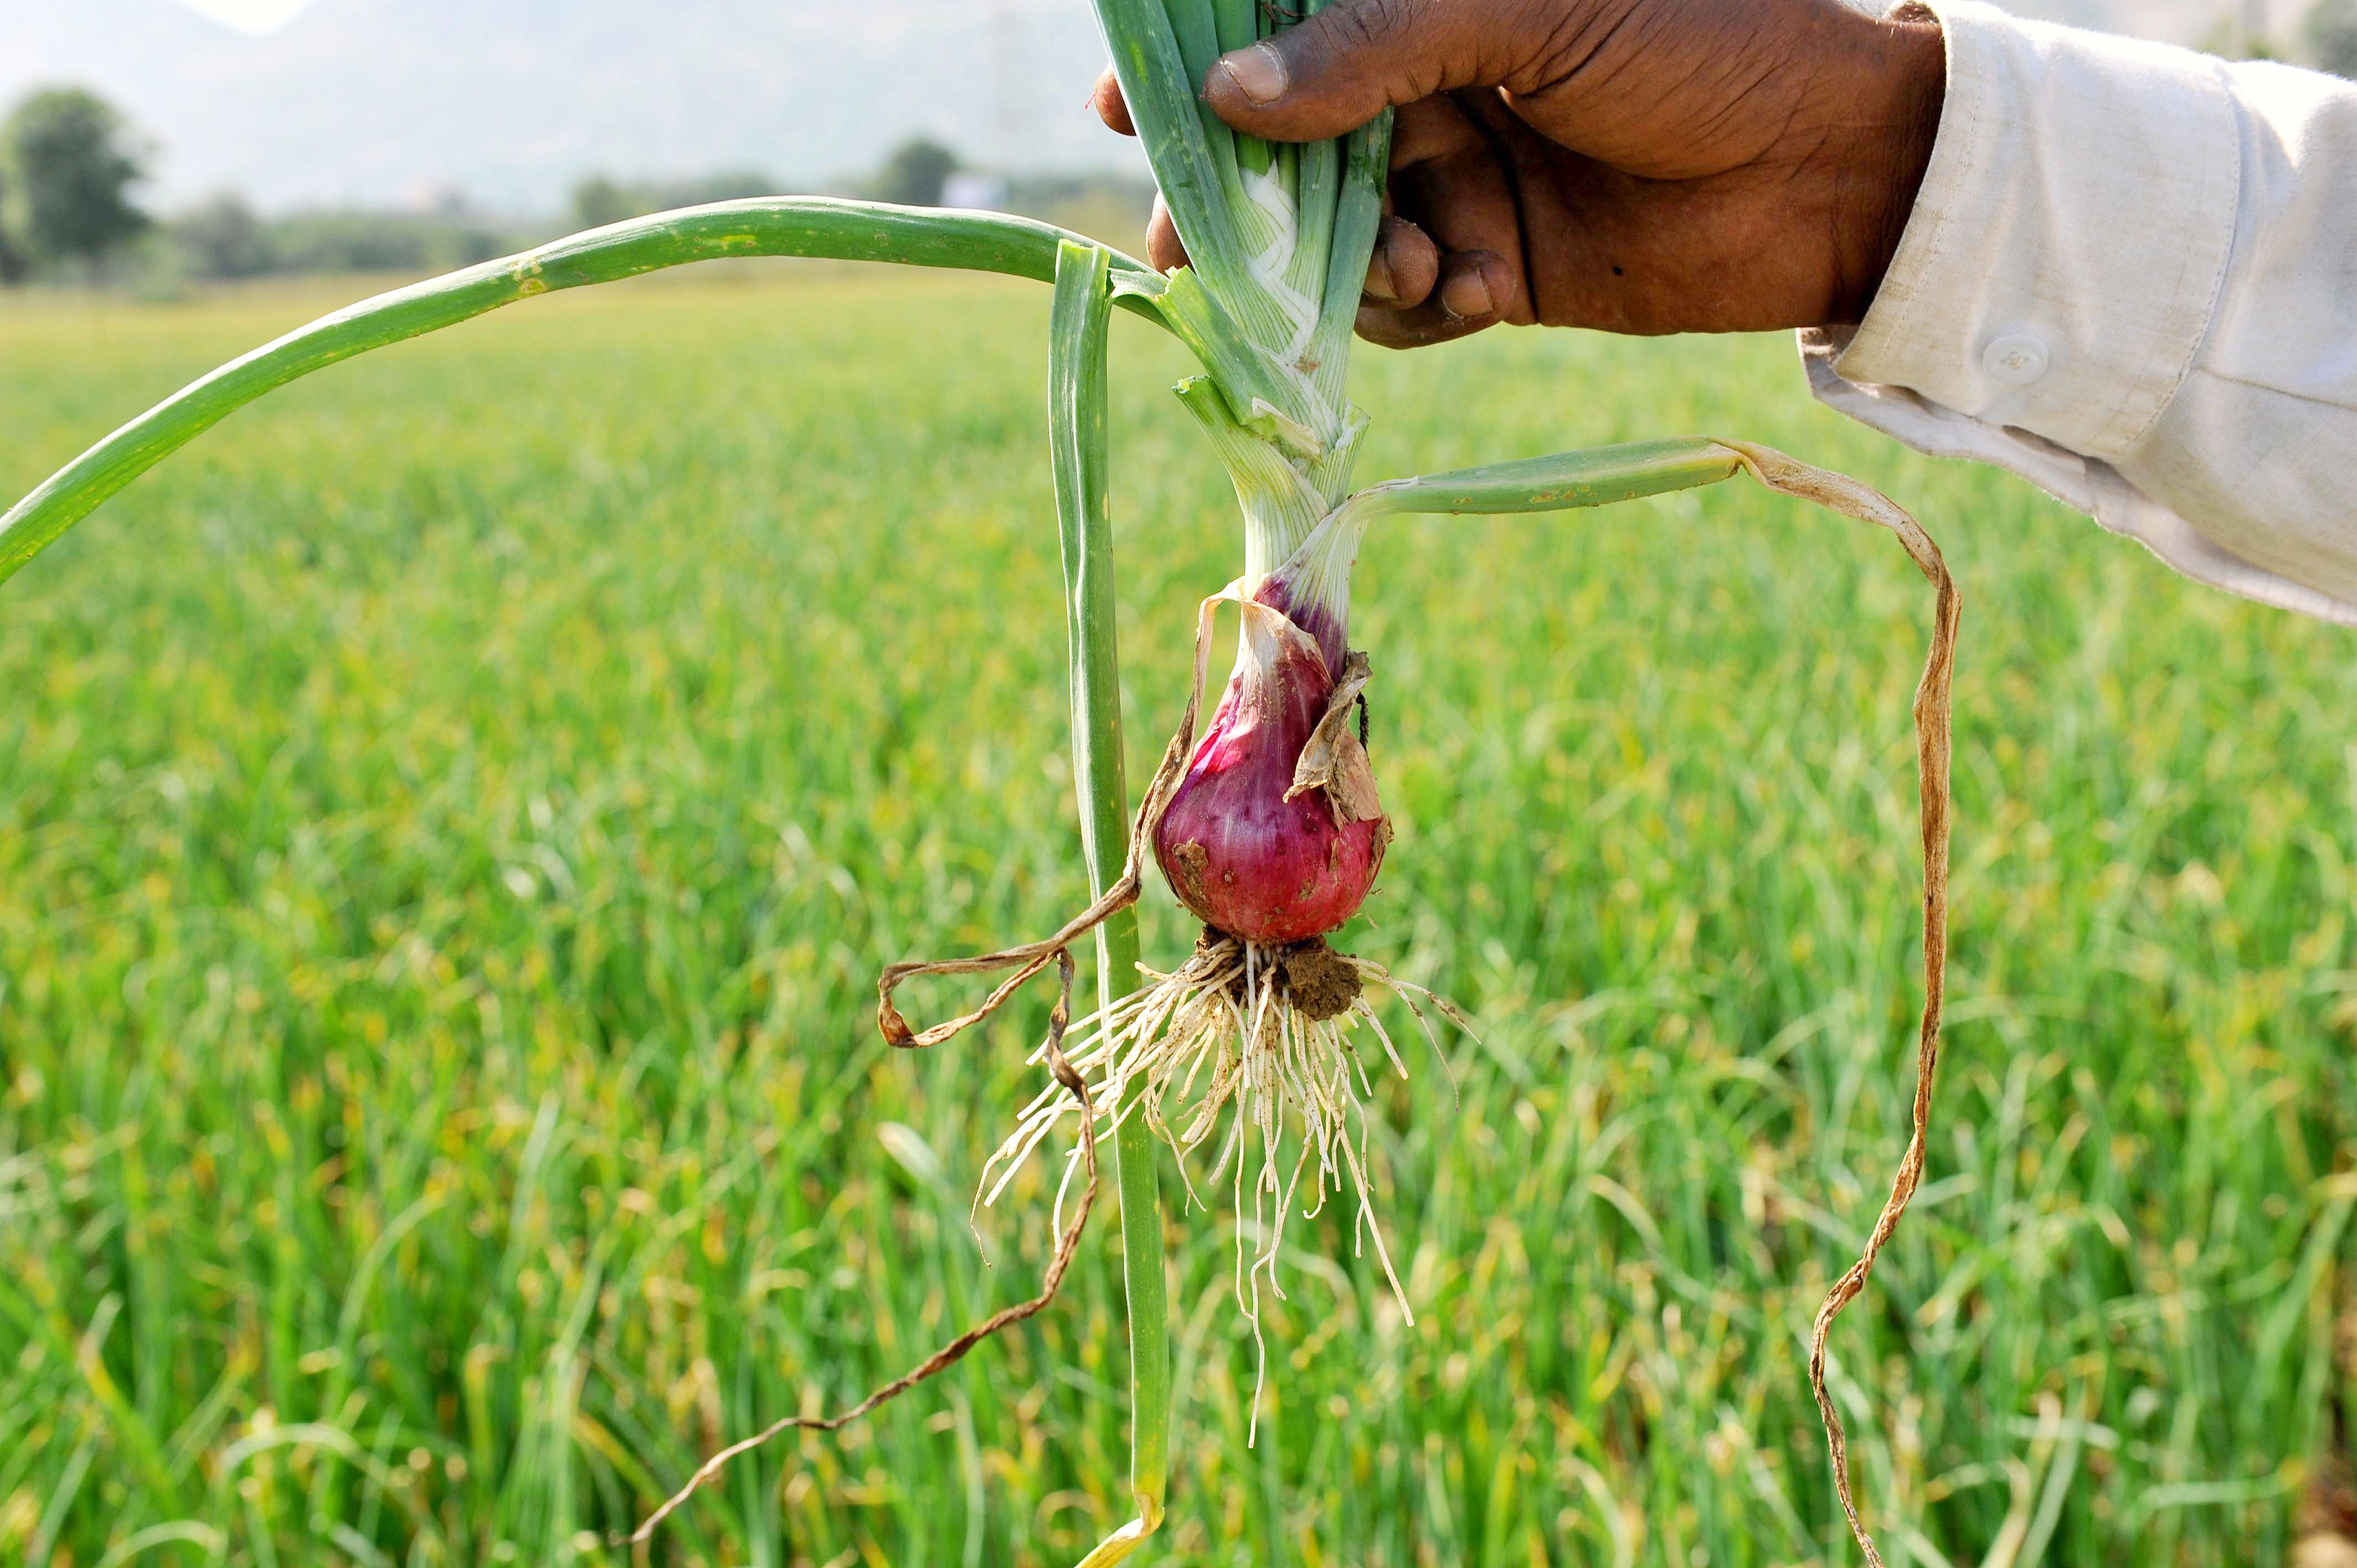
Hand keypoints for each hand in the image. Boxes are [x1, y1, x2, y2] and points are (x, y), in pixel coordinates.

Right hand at [1092, 0, 1944, 345]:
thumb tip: (1232, 96)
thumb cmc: (1701, 42)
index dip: (1202, 64)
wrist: (1834, 168)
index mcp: (1432, 2)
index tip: (1128, 103)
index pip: (1284, 25)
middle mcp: (1431, 84)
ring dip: (1341, 264)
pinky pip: (1404, 300)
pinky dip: (1415, 304)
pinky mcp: (1493, 267)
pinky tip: (1468, 288)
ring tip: (1403, 261)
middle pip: (1285, 145)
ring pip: (1334, 235)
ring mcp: (1458, 177)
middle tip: (1186, 246)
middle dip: (1236, 199)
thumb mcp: (1526, 9)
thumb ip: (1373, 46)